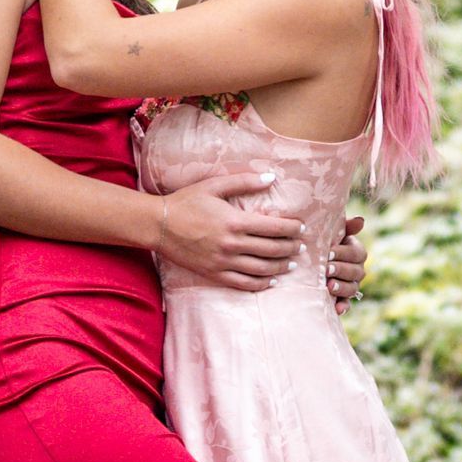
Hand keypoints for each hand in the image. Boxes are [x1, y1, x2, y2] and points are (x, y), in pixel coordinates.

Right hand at [156, 167, 306, 292]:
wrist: (159, 225)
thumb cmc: (186, 202)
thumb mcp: (214, 185)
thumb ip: (244, 181)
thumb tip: (271, 177)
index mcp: (235, 222)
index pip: (275, 228)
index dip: (292, 228)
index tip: (301, 227)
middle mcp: (232, 245)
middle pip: (272, 250)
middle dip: (291, 248)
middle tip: (301, 246)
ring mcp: (224, 262)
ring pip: (262, 269)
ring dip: (280, 267)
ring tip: (291, 263)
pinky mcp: (215, 274)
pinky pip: (244, 284)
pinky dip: (261, 284)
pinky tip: (271, 281)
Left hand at [328, 213, 366, 308]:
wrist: (308, 260)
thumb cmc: (320, 242)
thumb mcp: (331, 233)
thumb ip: (345, 227)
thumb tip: (361, 220)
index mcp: (355, 252)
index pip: (356, 253)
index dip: (343, 253)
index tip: (329, 252)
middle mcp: (357, 269)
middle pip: (356, 271)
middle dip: (341, 269)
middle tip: (327, 269)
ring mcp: (351, 285)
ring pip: (352, 288)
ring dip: (342, 287)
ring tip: (329, 286)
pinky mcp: (342, 299)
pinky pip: (347, 304)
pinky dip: (343, 307)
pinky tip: (337, 309)